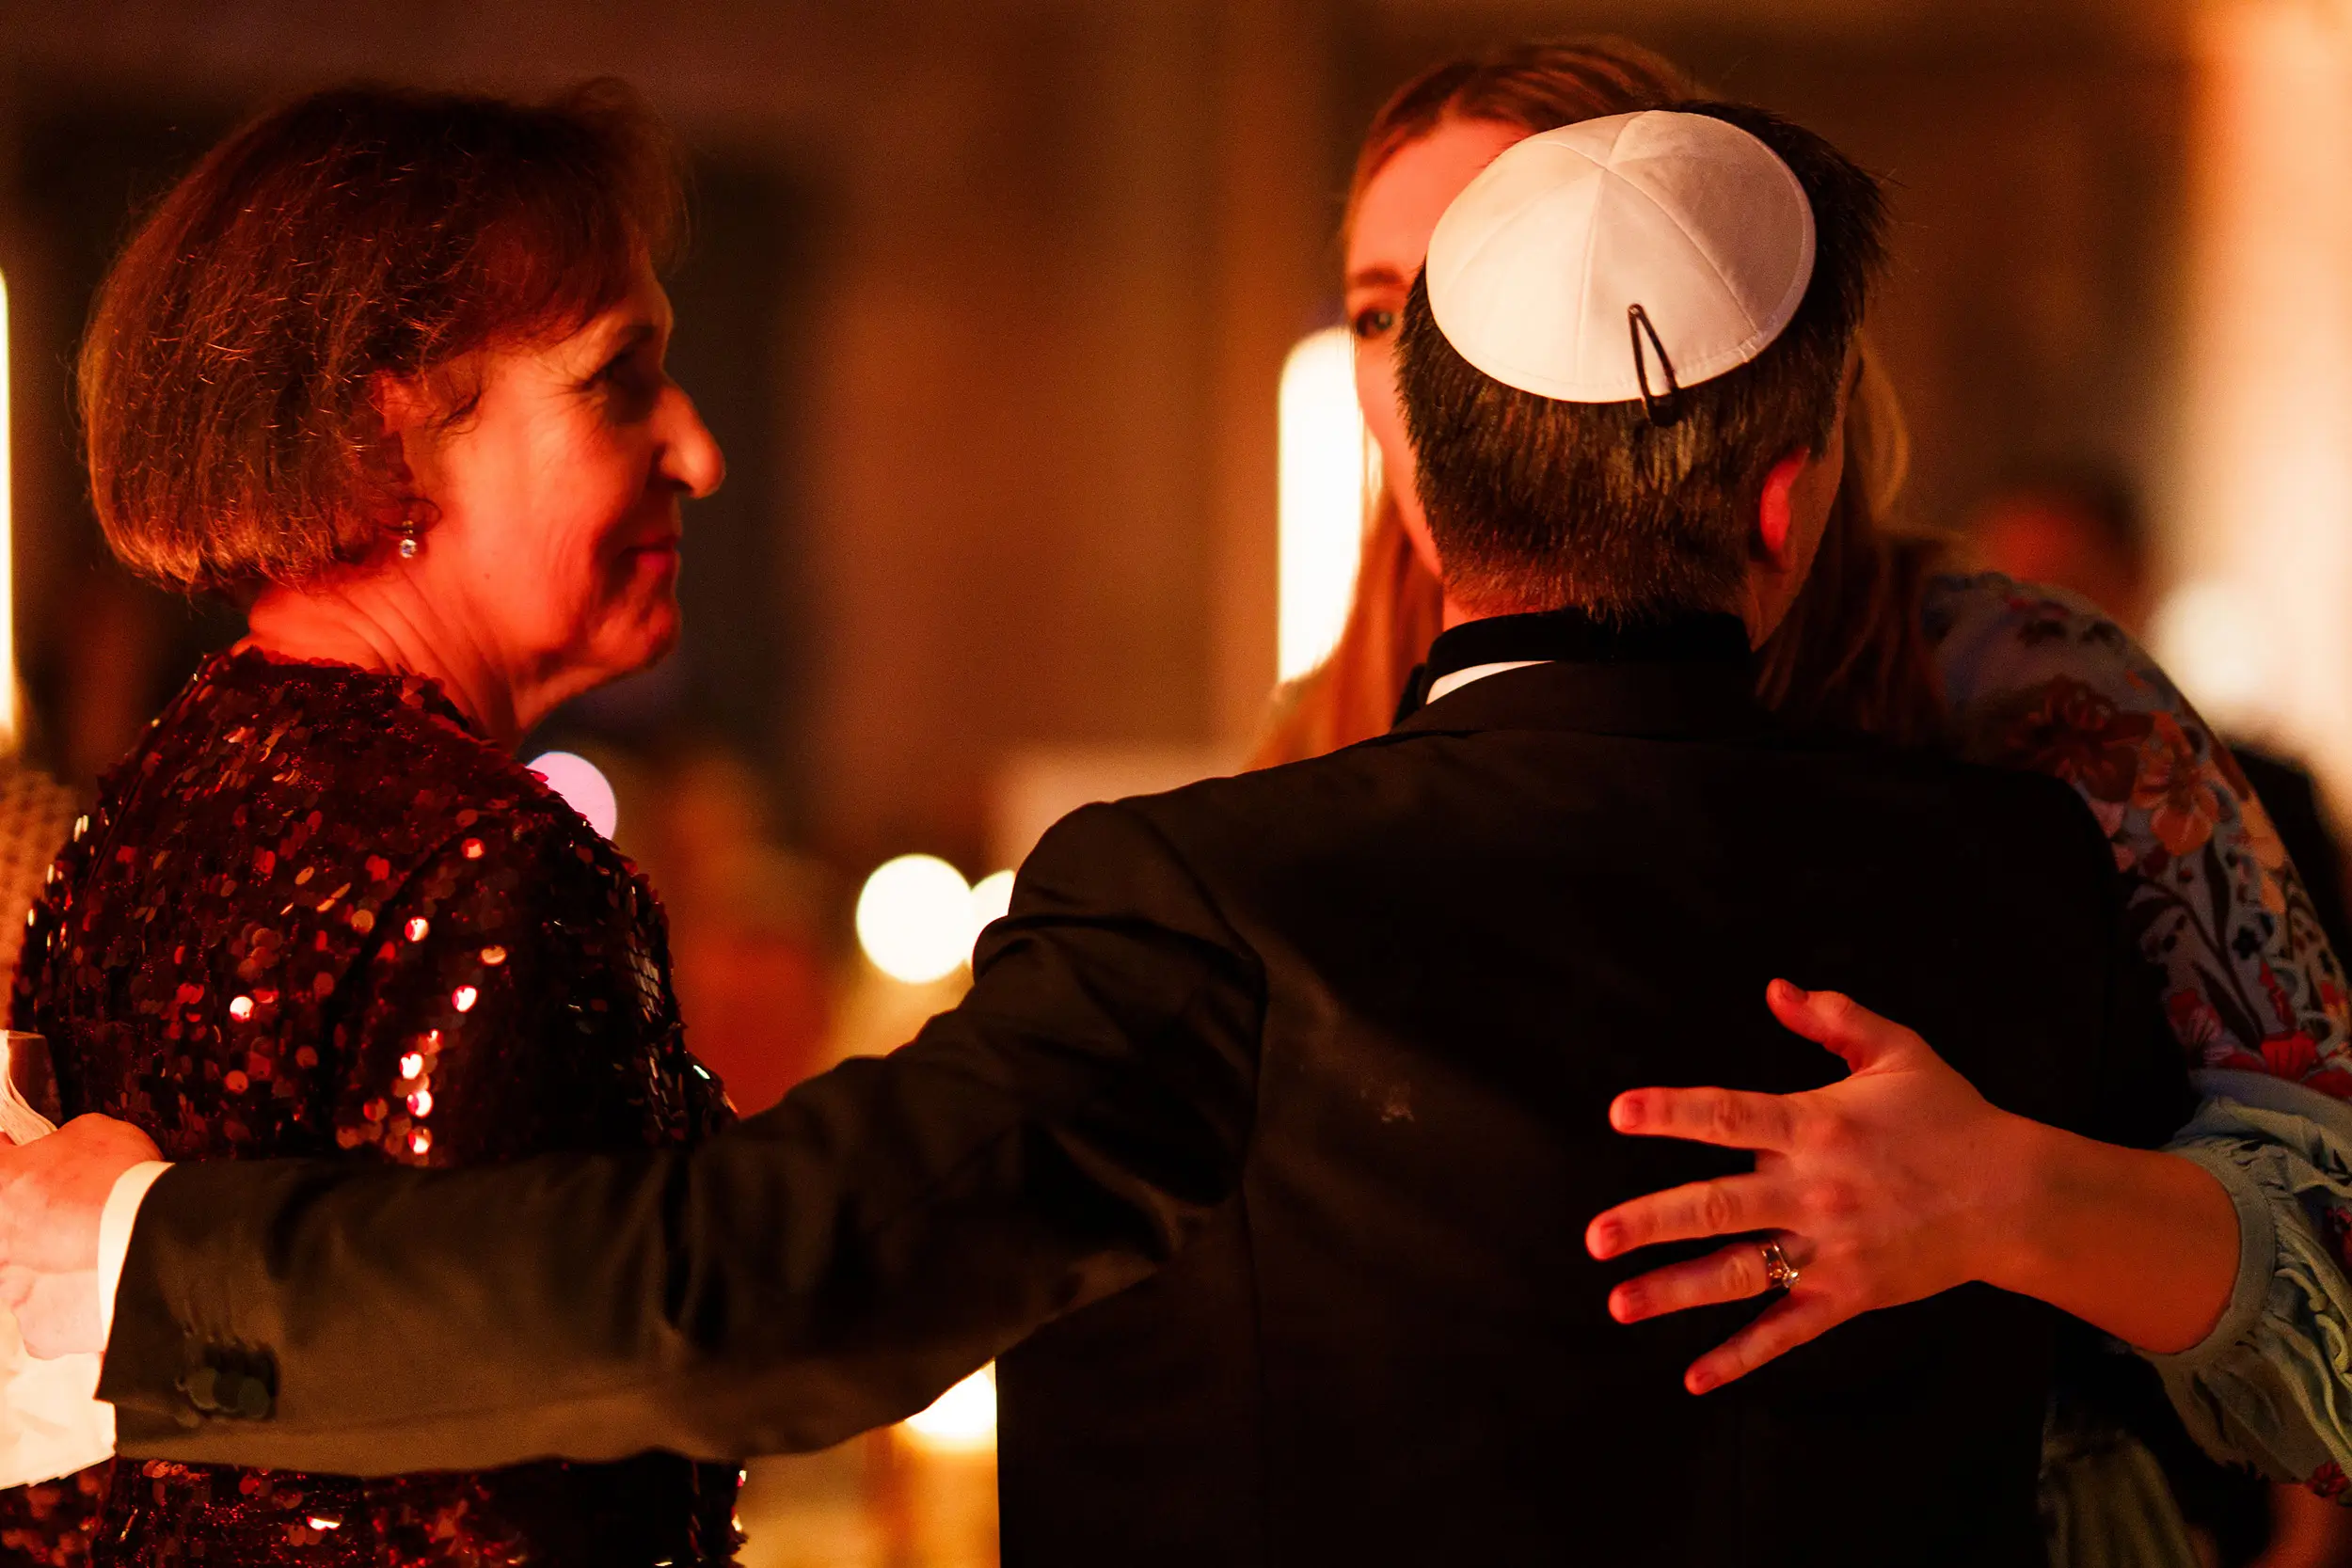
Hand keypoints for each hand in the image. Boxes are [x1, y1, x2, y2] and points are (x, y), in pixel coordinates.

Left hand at [0, 1114, 160, 1357]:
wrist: (155, 1240)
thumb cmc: (123, 1185)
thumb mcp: (95, 1131)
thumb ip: (65, 1143)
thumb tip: (65, 1149)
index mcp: (0, 1189)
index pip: (1, 1169)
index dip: (16, 1163)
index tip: (29, 1168)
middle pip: (10, 1235)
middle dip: (36, 1227)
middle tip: (74, 1219)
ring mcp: (13, 1292)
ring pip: (24, 1282)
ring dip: (51, 1270)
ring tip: (94, 1258)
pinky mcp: (40, 1330)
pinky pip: (49, 1322)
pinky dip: (70, 1309)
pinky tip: (97, 1291)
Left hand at [1583, 981, 2034, 1393]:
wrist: (2018, 1197)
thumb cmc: (1953, 1118)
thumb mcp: (1897, 1052)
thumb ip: (1833, 1018)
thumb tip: (1776, 989)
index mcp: (1817, 1126)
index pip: (1729, 1117)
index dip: (1673, 1112)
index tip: (1620, 1113)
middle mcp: (1815, 1189)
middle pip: (1717, 1206)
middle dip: (1651, 1222)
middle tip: (1596, 1237)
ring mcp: (1831, 1248)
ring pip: (1741, 1273)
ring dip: (1676, 1291)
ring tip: (1619, 1303)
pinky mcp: (1851, 1293)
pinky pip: (1787, 1330)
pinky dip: (1742, 1356)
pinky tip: (1695, 1376)